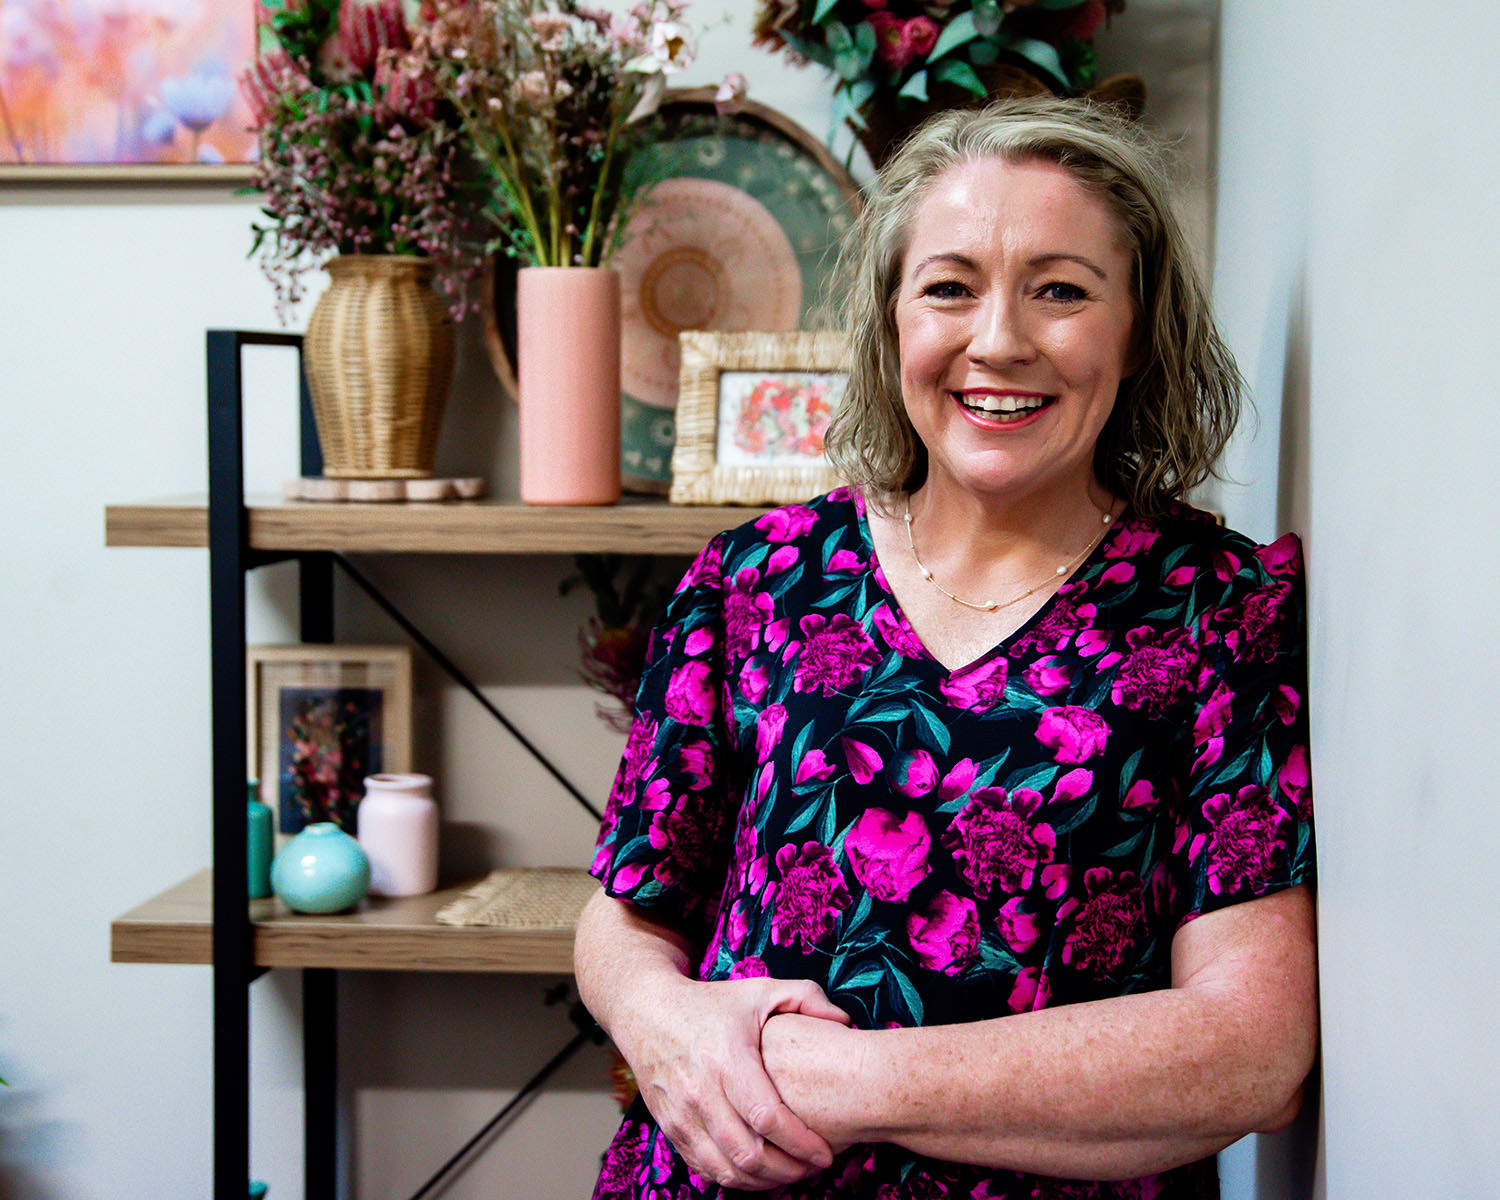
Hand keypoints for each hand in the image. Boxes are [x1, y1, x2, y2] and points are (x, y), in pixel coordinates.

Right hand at [616, 974, 851, 1190]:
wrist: (648, 1011)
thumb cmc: (711, 1004)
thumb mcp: (759, 990)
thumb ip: (806, 999)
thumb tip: (844, 1022)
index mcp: (727, 1058)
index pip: (767, 1117)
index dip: (800, 1143)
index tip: (825, 1153)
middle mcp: (700, 1090)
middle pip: (748, 1153)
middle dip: (788, 1170)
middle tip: (813, 1168)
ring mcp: (681, 1113)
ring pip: (725, 1168)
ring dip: (763, 1181)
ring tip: (791, 1174)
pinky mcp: (670, 1127)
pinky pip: (704, 1167)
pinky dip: (734, 1178)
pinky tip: (758, 1172)